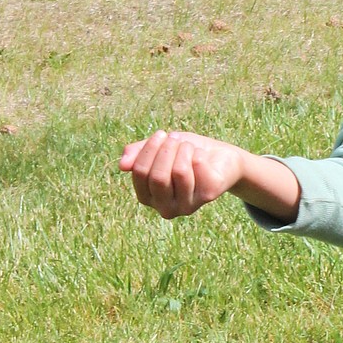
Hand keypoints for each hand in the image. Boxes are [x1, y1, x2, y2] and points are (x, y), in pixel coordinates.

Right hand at [119, 130, 245, 218]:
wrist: (220, 157)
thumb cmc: (184, 153)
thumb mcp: (158, 148)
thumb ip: (137, 155)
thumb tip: (122, 165)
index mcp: (148, 197)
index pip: (139, 173)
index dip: (148, 149)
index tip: (160, 134)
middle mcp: (165, 207)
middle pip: (158, 177)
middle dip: (166, 150)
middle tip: (175, 138)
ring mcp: (187, 206)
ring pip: (179, 172)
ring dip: (184, 150)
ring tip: (189, 146)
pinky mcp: (207, 196)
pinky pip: (198, 166)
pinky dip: (199, 153)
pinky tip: (203, 156)